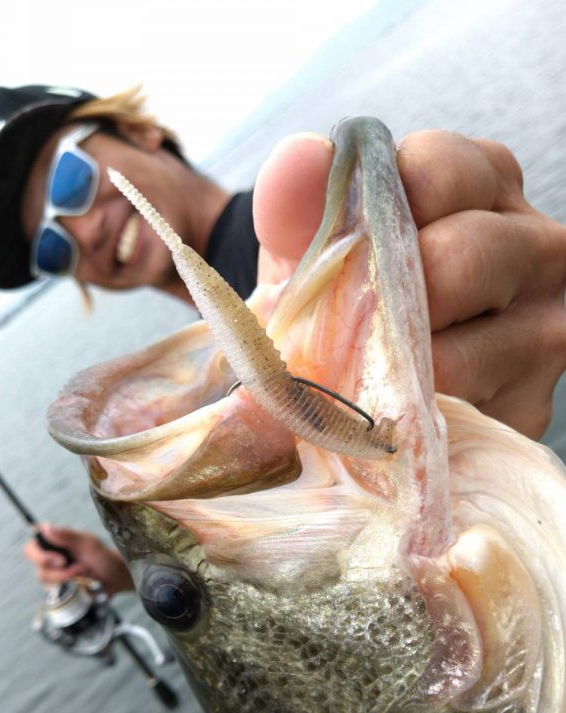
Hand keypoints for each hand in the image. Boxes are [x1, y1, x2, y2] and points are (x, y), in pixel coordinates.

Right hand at [23, 523, 133, 596]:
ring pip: (48, 583)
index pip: (30, 548)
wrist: (116, 578)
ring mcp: (55, 575)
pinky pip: (57, 593)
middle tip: (79, 569)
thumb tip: (45, 527)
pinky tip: (84, 584)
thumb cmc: (103, 557)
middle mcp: (51, 559)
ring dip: (69, 579)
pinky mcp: (61, 589)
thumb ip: (67, 536)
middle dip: (60, 572)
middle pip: (39, 568)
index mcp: (54, 543)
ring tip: (86, 574)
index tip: (61, 560)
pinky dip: (72, 589)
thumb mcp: (88, 543)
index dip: (40, 556)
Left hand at [254, 129, 565, 439]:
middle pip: (457, 264)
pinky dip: (399, 426)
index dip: (368, 218)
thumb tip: (301, 156)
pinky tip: (377, 419)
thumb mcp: (316, 242)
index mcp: (486, 182)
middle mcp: (536, 249)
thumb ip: (301, 202)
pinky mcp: (530, 409)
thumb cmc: (349, 290)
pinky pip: (454, 422)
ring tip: (349, 378)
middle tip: (332, 335)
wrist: (372, 368)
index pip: (435, 173)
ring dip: (383, 376)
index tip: (335, 257)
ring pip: (456, 359)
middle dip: (378, 306)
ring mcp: (544, 334)